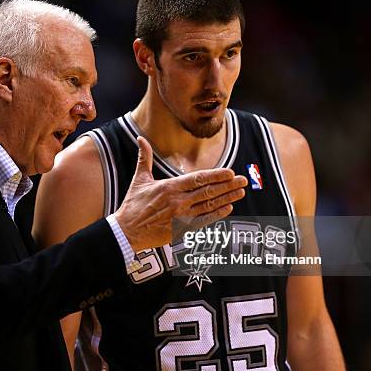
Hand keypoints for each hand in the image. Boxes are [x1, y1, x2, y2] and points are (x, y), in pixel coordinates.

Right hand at [113, 136, 246, 251]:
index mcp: (169, 187)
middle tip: (243, 180)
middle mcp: (178, 201)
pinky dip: (217, 214)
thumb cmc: (133, 205)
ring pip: (209, 206)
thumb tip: (140, 138)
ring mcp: (181, 216)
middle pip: (208, 192)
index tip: (230, 172)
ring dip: (227, 198)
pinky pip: (204, 221)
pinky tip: (228, 208)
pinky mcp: (181, 229)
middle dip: (228, 186)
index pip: (198, 179)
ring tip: (240, 192)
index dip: (216, 176)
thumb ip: (144, 158)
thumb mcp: (139, 179)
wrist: (127, 232)